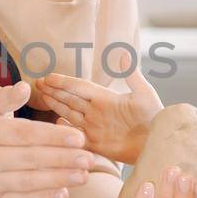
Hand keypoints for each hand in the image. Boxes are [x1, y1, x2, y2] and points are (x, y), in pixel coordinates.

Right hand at [0, 81, 93, 197]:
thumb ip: (5, 96)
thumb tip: (25, 87)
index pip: (24, 134)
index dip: (53, 137)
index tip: (79, 137)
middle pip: (30, 159)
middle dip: (63, 159)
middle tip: (90, 158)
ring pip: (29, 182)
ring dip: (60, 180)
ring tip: (85, 175)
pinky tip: (66, 192)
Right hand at [32, 64, 163, 165]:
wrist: (158, 144)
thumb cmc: (155, 118)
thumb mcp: (144, 94)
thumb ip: (131, 75)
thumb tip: (123, 53)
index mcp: (106, 98)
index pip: (80, 87)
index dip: (64, 82)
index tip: (48, 77)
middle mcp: (97, 111)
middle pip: (70, 98)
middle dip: (54, 91)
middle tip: (38, 83)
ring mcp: (95, 127)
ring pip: (70, 114)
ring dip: (56, 104)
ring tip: (41, 95)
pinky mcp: (96, 144)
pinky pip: (76, 136)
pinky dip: (65, 129)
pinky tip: (55, 122)